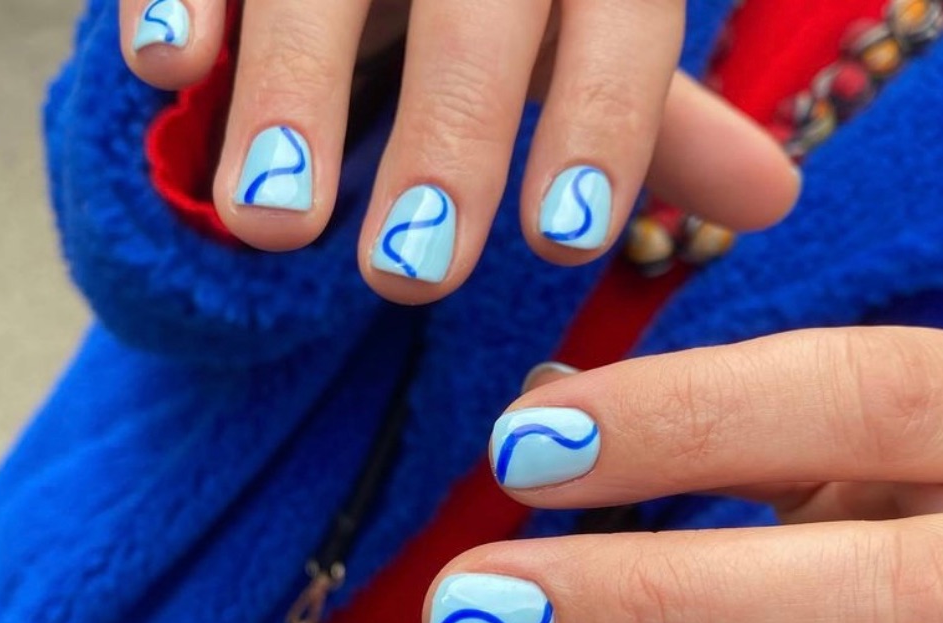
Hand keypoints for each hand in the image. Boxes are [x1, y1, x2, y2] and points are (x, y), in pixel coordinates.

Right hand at [120, 0, 797, 300]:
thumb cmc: (514, 3)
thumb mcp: (590, 40)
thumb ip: (654, 121)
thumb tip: (772, 200)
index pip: (620, 21)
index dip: (603, 126)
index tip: (564, 243)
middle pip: (476, 12)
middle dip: (445, 141)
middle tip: (412, 275)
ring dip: (293, 92)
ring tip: (272, 223)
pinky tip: (169, 68)